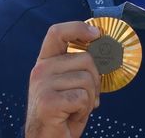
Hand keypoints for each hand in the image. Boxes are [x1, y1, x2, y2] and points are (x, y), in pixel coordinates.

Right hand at [25, 21, 101, 137]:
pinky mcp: (48, 101)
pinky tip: (71, 116)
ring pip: (87, 80)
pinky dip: (83, 110)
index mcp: (45, 62)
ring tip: (75, 109)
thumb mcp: (69, 84)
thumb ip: (78, 66)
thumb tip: (104, 51)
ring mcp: (42, 84)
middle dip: (95, 81)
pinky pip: (82, 97)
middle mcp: (40, 69)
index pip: (58, 32)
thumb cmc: (62, 113)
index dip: (78, 28)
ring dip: (89, 99)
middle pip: (86, 59)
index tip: (96, 33)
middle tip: (84, 98)